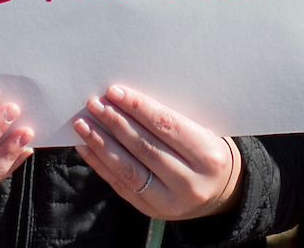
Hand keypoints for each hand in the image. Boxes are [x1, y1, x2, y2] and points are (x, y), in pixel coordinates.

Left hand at [72, 84, 242, 219]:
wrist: (220, 192)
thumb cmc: (206, 149)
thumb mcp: (202, 130)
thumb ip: (171, 118)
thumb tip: (126, 98)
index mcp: (208, 156)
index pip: (167, 126)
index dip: (138, 108)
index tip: (114, 91)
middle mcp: (191, 182)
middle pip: (145, 147)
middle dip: (115, 122)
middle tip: (94, 103)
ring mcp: (170, 202)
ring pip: (129, 169)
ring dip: (101, 143)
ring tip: (83, 124)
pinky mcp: (152, 211)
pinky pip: (120, 185)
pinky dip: (100, 164)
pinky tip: (86, 146)